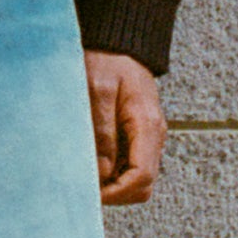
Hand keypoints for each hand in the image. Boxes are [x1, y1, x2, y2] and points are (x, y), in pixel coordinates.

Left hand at [84, 51, 166, 205]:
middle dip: (115, 194)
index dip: (116, 192)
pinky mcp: (137, 137)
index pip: (141, 178)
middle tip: (84, 187)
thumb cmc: (108, 60)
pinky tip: (91, 163)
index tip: (90, 192)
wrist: (119, 44)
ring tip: (84, 175)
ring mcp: (147, 138)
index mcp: (148, 126)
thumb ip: (101, 131)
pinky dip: (112, 173)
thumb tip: (101, 172)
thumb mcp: (98, 89)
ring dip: (113, 185)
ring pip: (137, 180)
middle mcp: (153, 137)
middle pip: (143, 186)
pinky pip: (129, 167)